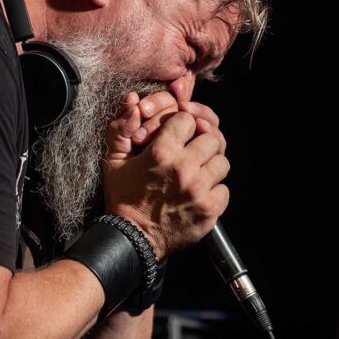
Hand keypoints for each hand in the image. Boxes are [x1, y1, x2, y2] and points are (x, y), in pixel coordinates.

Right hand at [101, 95, 229, 257]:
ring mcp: (199, 190)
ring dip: (211, 166)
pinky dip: (215, 190)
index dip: (183, 124)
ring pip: (222, 162)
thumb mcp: (114, 161)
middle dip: (202, 142)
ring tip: (197, 173)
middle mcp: (184, 168)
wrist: (130, 238)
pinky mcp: (209, 209)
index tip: (179, 134)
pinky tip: (199, 193)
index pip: (188, 119)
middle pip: (212, 138)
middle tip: (191, 152)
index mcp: (162, 152)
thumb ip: (120, 128)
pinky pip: (224, 189)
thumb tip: (132, 100)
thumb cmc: (123, 198)